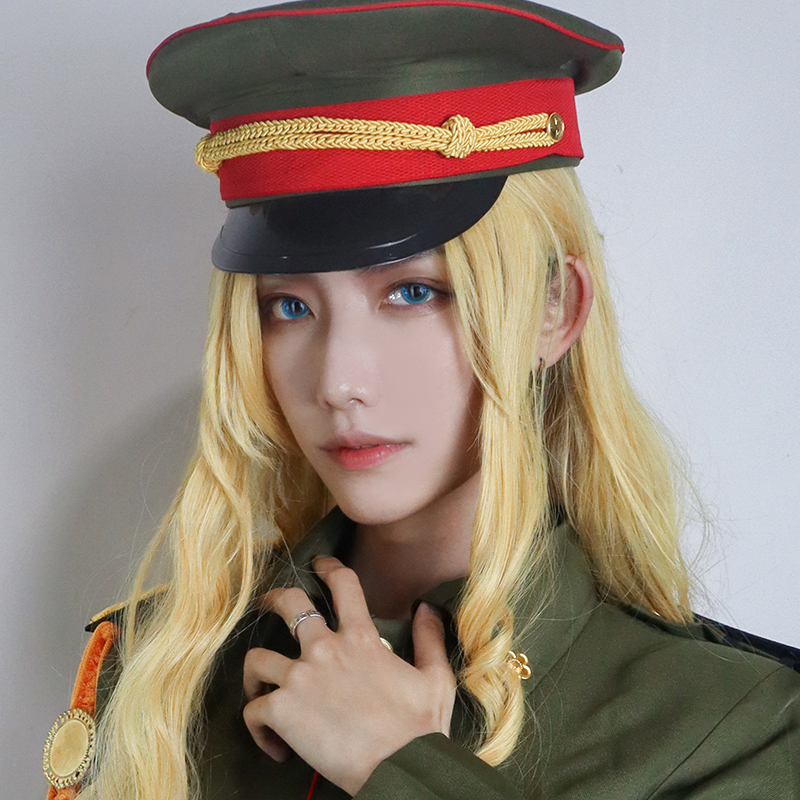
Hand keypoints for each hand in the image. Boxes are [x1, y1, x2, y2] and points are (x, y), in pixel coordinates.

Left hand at [242, 556, 456, 794]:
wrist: (403, 769)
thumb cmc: (421, 729)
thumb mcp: (436, 678)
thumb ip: (430, 639)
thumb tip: (428, 608)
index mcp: (361, 638)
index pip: (342, 585)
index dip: (328, 568)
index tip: (319, 565)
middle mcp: (326, 649)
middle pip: (289, 604)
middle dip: (274, 599)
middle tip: (267, 605)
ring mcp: (300, 677)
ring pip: (256, 658)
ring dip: (254, 676)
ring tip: (259, 691)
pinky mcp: (282, 710)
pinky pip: (253, 711)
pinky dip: (258, 728)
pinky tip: (276, 746)